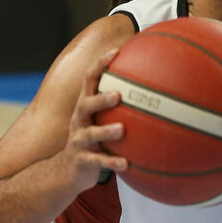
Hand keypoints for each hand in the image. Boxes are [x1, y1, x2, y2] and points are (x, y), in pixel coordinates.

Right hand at [60, 51, 128, 191]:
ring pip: (90, 134)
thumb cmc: (93, 139)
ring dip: (106, 131)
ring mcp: (79, 140)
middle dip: (101, 98)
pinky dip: (111, 162)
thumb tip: (153, 87)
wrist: (68, 170)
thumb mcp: (101, 119)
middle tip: (118, 94)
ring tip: (122, 129)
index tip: (116, 52)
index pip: (89, 79)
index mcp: (85, 106)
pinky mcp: (82, 160)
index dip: (100, 64)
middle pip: (85, 104)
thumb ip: (119, 104)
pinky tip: (126, 164)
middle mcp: (79, 120)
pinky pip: (98, 162)